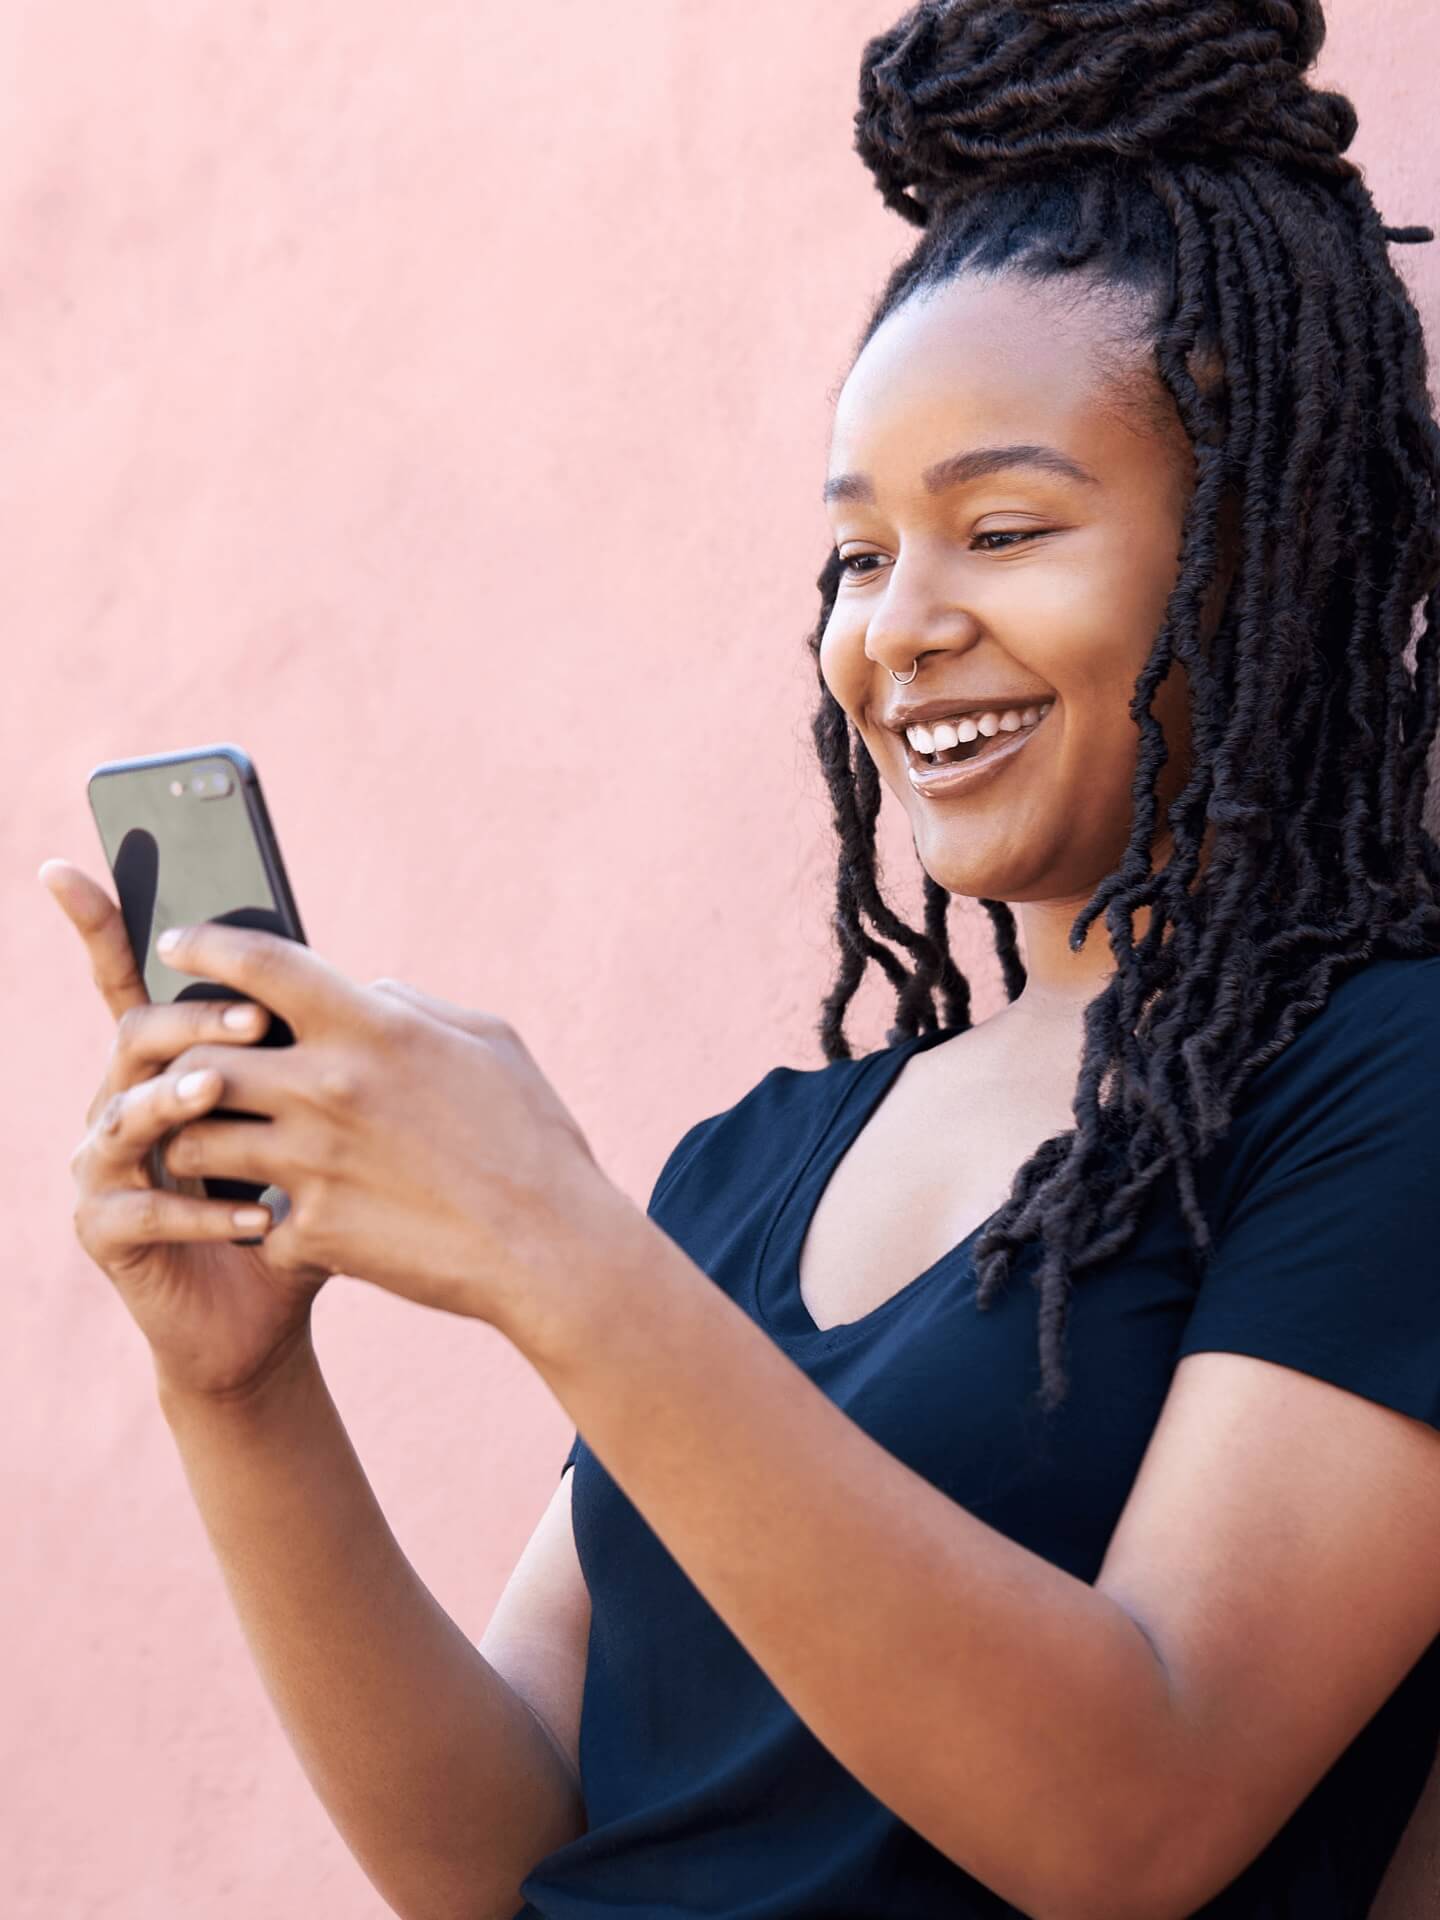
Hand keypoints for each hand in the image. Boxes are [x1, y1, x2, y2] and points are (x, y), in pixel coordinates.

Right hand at [43, 860, 329, 1404]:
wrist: (270, 1312)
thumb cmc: (302, 1200)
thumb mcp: (318, 1118)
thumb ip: (321, 1055)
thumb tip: (369, 985)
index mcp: (167, 1062)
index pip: (126, 982)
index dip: (94, 925)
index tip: (65, 866)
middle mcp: (120, 1101)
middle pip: (136, 1035)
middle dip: (190, 1020)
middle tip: (254, 1018)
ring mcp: (103, 1166)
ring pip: (121, 1115)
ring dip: (178, 1101)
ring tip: (225, 1093)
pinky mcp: (106, 1232)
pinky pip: (139, 1208)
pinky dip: (203, 1211)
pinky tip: (258, 1218)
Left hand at [115, 912, 625, 1335]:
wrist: (551, 1249)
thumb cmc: (531, 1138)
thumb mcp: (488, 1042)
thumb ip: (410, 1005)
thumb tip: (359, 989)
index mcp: (374, 1028)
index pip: (260, 964)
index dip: (205, 943)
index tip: (175, 942)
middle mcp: (330, 1089)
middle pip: (199, 1058)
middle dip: (180, 1064)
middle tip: (183, 1073)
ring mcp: (314, 1165)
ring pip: (197, 1142)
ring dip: (198, 1142)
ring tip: (216, 1148)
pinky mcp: (314, 1233)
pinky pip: (253, 1223)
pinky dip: (265, 1224)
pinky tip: (291, 1223)